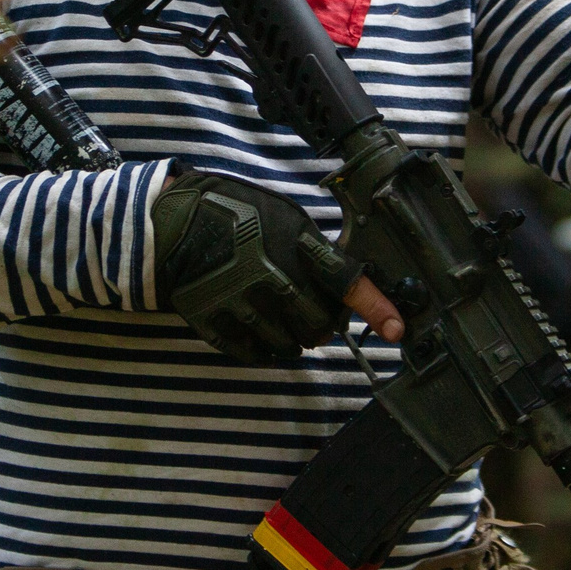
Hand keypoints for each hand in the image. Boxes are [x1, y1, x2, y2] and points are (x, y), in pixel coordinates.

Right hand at [153, 168, 404, 362]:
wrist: (174, 222)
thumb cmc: (236, 214)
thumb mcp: (285, 218)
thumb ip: (316, 252)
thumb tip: (344, 287)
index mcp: (293, 247)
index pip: (347, 282)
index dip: (376, 309)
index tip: (396, 330)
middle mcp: (272, 279)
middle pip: (319, 328)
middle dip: (321, 327)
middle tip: (310, 316)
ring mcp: (242, 304)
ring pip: (288, 347)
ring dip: (292, 340)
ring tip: (278, 318)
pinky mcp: (216, 323)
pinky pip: (254, 355)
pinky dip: (263, 350)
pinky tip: (257, 329)